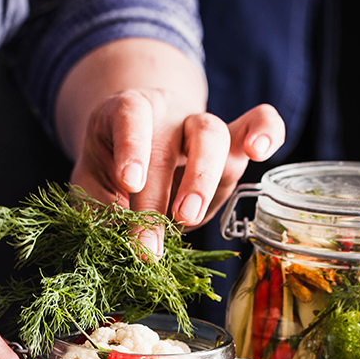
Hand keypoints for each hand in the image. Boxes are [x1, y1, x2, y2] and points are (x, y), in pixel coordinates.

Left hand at [71, 92, 284, 256]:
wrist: (138, 149)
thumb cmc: (112, 167)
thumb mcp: (92, 183)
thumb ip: (99, 209)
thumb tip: (116, 246)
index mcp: (126, 111)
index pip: (130, 116)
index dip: (132, 147)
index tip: (129, 183)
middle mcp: (166, 113)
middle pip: (171, 140)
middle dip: (161, 195)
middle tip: (151, 242)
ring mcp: (202, 125)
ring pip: (212, 135)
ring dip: (202, 180)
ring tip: (188, 219)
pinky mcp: (231, 143)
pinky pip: (259, 122)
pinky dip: (267, 131)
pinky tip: (262, 151)